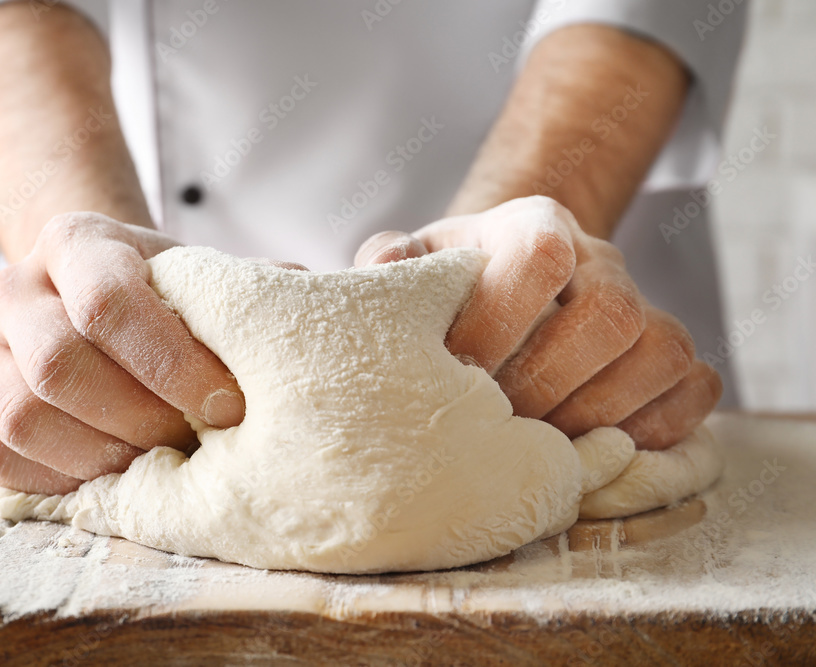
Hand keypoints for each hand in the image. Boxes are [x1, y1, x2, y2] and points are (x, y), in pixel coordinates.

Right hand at [0, 213, 244, 493]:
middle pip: (60, 365)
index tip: (228, 404)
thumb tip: (315, 287)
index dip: (173, 363)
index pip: (109, 301)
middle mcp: (13, 286)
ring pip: (23, 416)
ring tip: (158, 460)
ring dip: (102, 454)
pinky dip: (61, 477)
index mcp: (75, 241)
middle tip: (194, 441)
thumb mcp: (198, 276)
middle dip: (141, 418)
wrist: (89, 303)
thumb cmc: (160, 297)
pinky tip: (113, 472)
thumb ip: (245, 286)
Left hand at [355, 196, 720, 449]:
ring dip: (595, 413)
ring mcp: (646, 307)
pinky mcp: (673, 358)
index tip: (457, 369)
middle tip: (497, 418)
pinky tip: (588, 447)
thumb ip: (391, 263)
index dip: (500, 321)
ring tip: (536, 441)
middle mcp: (601, 260)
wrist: (504, 293)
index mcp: (533, 225)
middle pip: (612, 313)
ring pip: (662, 352)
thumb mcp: (414, 266)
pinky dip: (648, 431)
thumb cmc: (451, 289)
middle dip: (548, 382)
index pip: (542, 254)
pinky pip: (695, 390)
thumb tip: (383, 272)